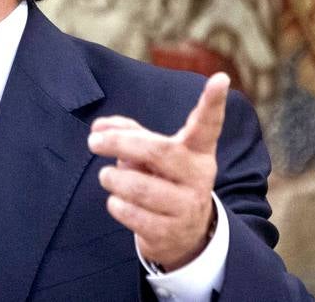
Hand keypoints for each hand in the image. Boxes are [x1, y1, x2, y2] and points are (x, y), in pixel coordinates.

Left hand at [87, 72, 229, 270]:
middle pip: (156, 151)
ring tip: (109, 177)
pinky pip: (129, 211)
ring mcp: (186, 207)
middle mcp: (198, 177)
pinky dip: (115, 203)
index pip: (207, 125)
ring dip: (113, 178)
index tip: (221, 78)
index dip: (213, 102)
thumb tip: (99, 128)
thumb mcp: (152, 153)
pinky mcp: (170, 232)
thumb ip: (127, 133)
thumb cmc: (163, 180)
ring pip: (136, 185)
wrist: (185, 235)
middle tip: (93, 141)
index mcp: (196, 152)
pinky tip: (120, 202)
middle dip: (119, 143)